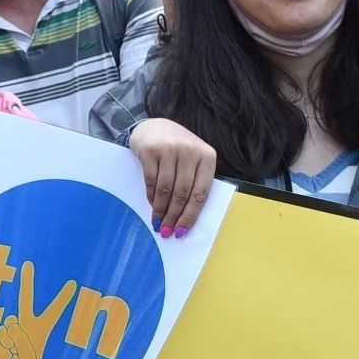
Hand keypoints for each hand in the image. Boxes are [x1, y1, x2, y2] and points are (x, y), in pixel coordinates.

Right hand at [127, 119, 215, 234]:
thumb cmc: (179, 150)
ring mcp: (170, 149)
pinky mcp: (151, 150)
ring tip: (158, 222)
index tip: (182, 231)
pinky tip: (152, 205)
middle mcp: (190, 151)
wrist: (155, 127)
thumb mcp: (194, 161)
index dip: (190, 215)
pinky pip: (151, 180)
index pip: (201, 193)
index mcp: (207, 157)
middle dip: (174, 216)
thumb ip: (194, 183)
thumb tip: (186, 217)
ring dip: (161, 210)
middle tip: (167, 231)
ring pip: (166, 189)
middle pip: (182, 193)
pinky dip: (151, 196)